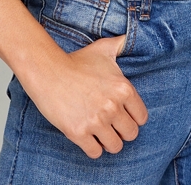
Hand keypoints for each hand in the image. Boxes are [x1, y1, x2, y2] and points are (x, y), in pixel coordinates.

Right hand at [19, 33, 148, 158]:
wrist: (48, 71)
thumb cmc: (77, 61)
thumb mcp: (103, 49)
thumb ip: (121, 44)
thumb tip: (130, 37)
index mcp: (123, 88)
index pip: (142, 117)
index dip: (133, 118)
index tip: (123, 115)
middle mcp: (113, 106)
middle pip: (131, 134)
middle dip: (122, 131)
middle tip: (112, 125)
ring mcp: (96, 121)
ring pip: (115, 146)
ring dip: (109, 141)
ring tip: (101, 133)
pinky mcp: (79, 133)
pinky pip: (95, 153)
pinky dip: (93, 148)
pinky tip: (88, 137)